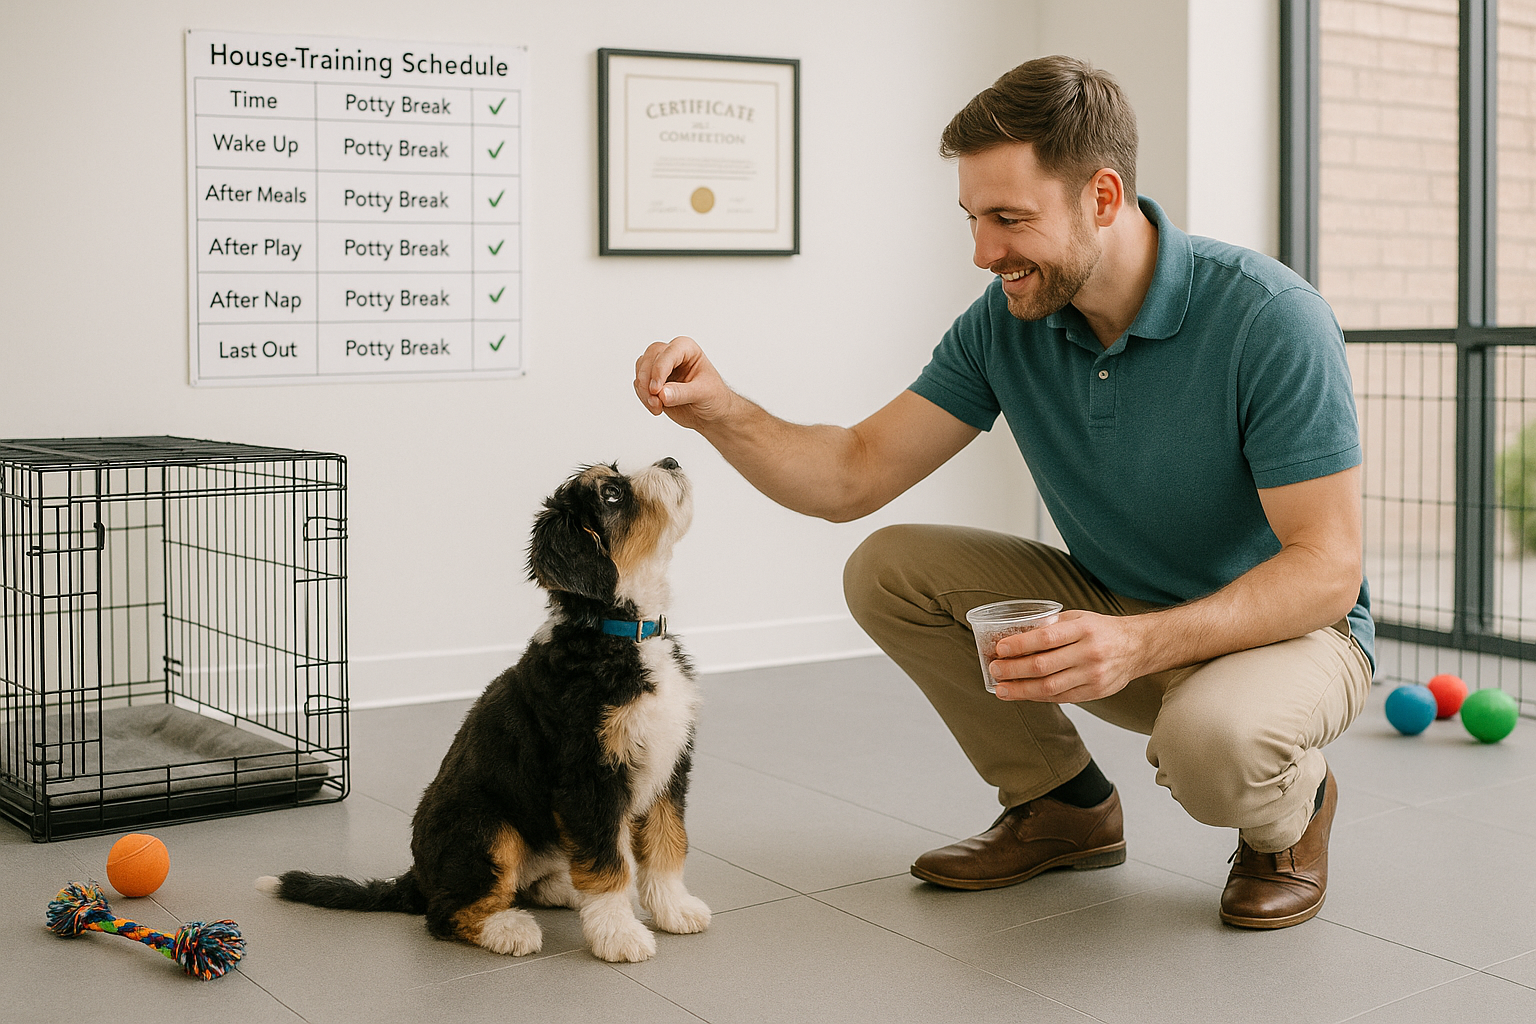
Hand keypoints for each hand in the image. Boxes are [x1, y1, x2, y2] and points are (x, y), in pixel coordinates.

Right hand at [633, 336, 734, 430]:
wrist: (712, 414)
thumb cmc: (714, 397)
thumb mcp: (703, 394)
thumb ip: (681, 393)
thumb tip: (661, 394)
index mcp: (687, 349)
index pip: (667, 354)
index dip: (659, 371)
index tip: (656, 390)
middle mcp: (672, 354)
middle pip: (649, 359)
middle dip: (648, 381)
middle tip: (655, 401)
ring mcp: (660, 367)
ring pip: (641, 371)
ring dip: (644, 391)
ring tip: (657, 407)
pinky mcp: (653, 381)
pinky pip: (639, 384)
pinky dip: (643, 397)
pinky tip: (656, 407)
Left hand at [988, 610, 1145, 703]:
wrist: (1137, 647)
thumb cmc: (1101, 630)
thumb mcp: (1078, 618)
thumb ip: (1050, 626)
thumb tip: (1014, 636)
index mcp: (1083, 629)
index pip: (1045, 638)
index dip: (1019, 645)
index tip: (999, 649)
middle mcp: (1089, 652)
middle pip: (1043, 666)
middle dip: (1013, 670)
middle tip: (994, 669)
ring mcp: (1093, 675)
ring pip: (1049, 687)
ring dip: (1020, 690)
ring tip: (1001, 688)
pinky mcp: (1095, 692)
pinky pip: (1060, 697)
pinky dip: (1038, 697)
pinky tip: (1022, 694)